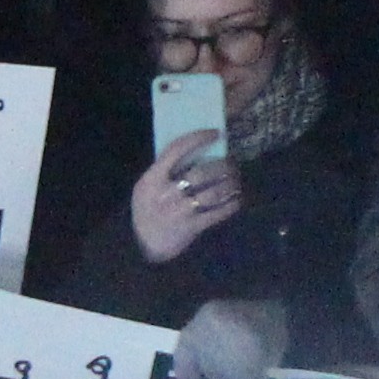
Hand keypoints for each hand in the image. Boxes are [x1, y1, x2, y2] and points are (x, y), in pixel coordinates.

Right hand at [131, 127, 242, 261]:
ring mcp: (180, 210)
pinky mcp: (191, 227)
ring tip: (236, 180)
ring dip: (230, 184)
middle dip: (222, 165)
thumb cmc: (146, 210)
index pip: (177, 149)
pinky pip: (217, 213)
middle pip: (201, 172)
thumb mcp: (145, 187)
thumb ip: (163, 171)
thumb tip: (194, 152)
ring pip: (213, 192)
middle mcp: (167, 192)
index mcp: (152, 178)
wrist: (141, 244)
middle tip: (232, 162)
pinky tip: (237, 200)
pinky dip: (230, 205)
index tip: (215, 133)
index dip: (198, 138)